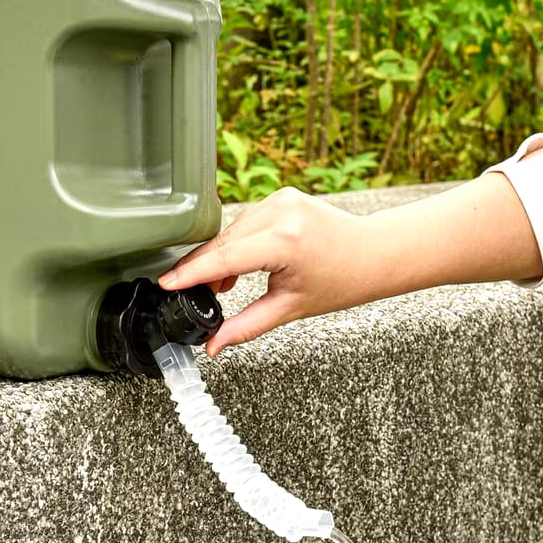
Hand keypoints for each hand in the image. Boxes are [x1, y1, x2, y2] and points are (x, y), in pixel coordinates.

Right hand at [159, 176, 540, 357]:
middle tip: (188, 295)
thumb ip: (246, 327)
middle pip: (223, 243)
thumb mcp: (290, 309)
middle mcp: (281, 213)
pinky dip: (234, 243)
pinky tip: (235, 267)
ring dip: (219, 257)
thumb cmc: (342, 281)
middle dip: (203, 269)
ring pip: (230, 231)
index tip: (168, 284)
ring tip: (222, 288)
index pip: (225, 258)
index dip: (192, 273)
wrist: (374, 253)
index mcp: (285, 241)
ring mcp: (280, 199)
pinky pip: (243, 222)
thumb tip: (214, 346)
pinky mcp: (280, 196)